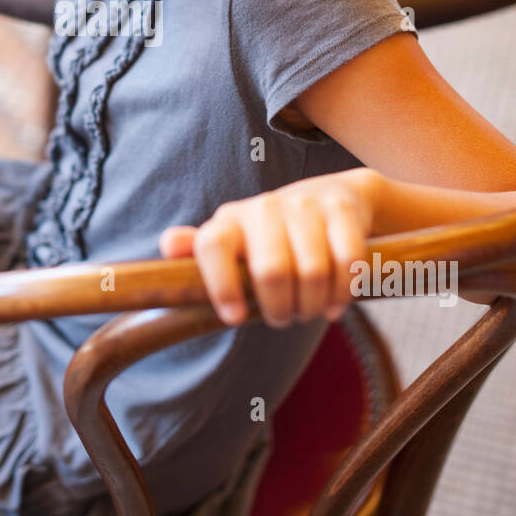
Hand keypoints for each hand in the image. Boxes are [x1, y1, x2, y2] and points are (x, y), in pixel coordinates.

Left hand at [158, 167, 378, 327]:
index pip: (212, 246)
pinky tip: (334, 303)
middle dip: (281, 309)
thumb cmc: (271, 237)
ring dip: (313, 305)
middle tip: (284, 318)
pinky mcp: (342, 211)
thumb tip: (168, 244)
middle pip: (271, 272)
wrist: (332, 198)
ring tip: (308, 310)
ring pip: (313, 272)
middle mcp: (264, 208)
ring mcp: (305, 206)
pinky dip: (343, 293)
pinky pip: (347, 262)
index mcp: (230, 221)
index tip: (234, 317)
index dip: (221, 285)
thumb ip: (199, 251)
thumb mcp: (234, 244)